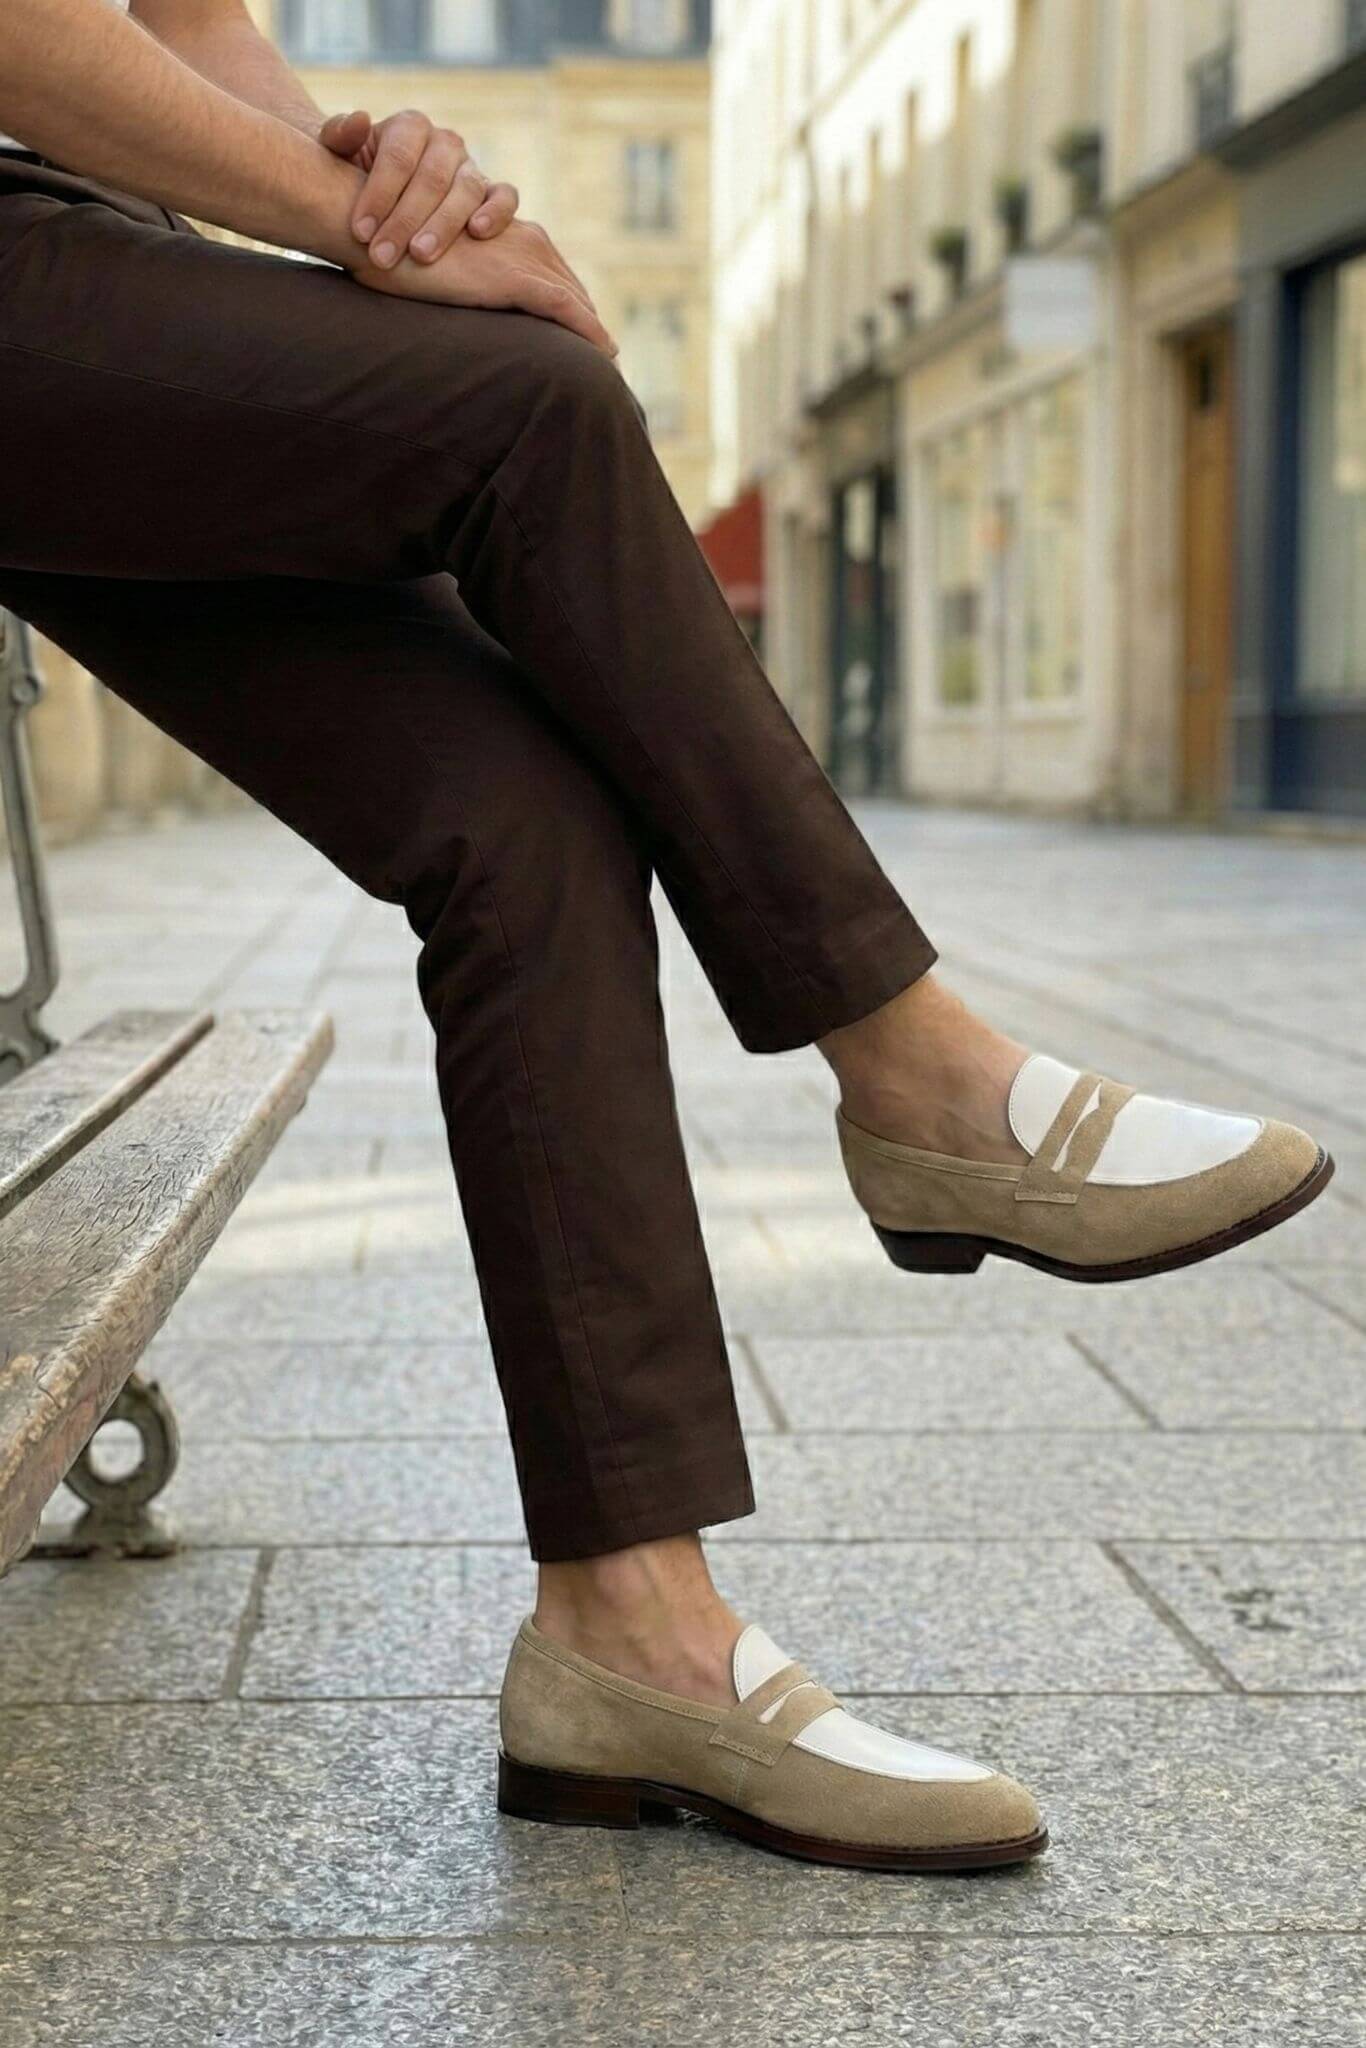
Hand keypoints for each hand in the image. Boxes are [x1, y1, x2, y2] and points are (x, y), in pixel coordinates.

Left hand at [320, 107, 519, 269]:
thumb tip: (361, 119)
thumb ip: (339, 135)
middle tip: (383, 256)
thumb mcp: (338, 154)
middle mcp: (445, 142)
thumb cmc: (356, 177)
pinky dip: (497, 212)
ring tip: (420, 255)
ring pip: (467, 189)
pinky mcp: (493, 193)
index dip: (378, 194)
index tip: (359, 232)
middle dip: (405, 220)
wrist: (384, 195)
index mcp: (410, 126)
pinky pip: (506, 197)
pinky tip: (478, 232)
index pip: (398, 156)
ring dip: (444, 224)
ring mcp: (471, 167)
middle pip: (432, 178)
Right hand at [352, 216, 617, 356]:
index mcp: (502, 234)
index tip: (583, 327)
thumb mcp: (427, 260)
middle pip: (567, 282)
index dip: (567, 296)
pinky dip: (587, 330)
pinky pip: (563, 308)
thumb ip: (449, 271)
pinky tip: (607, 353)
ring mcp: (520, 255)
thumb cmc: (385, 243)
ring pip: (573, 296)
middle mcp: (520, 238)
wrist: (371, 224)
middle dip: (588, 315)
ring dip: (594, 329)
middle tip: (609, 354)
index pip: (546, 269)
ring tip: (612, 363)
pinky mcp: (513, 277)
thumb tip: (440, 291)